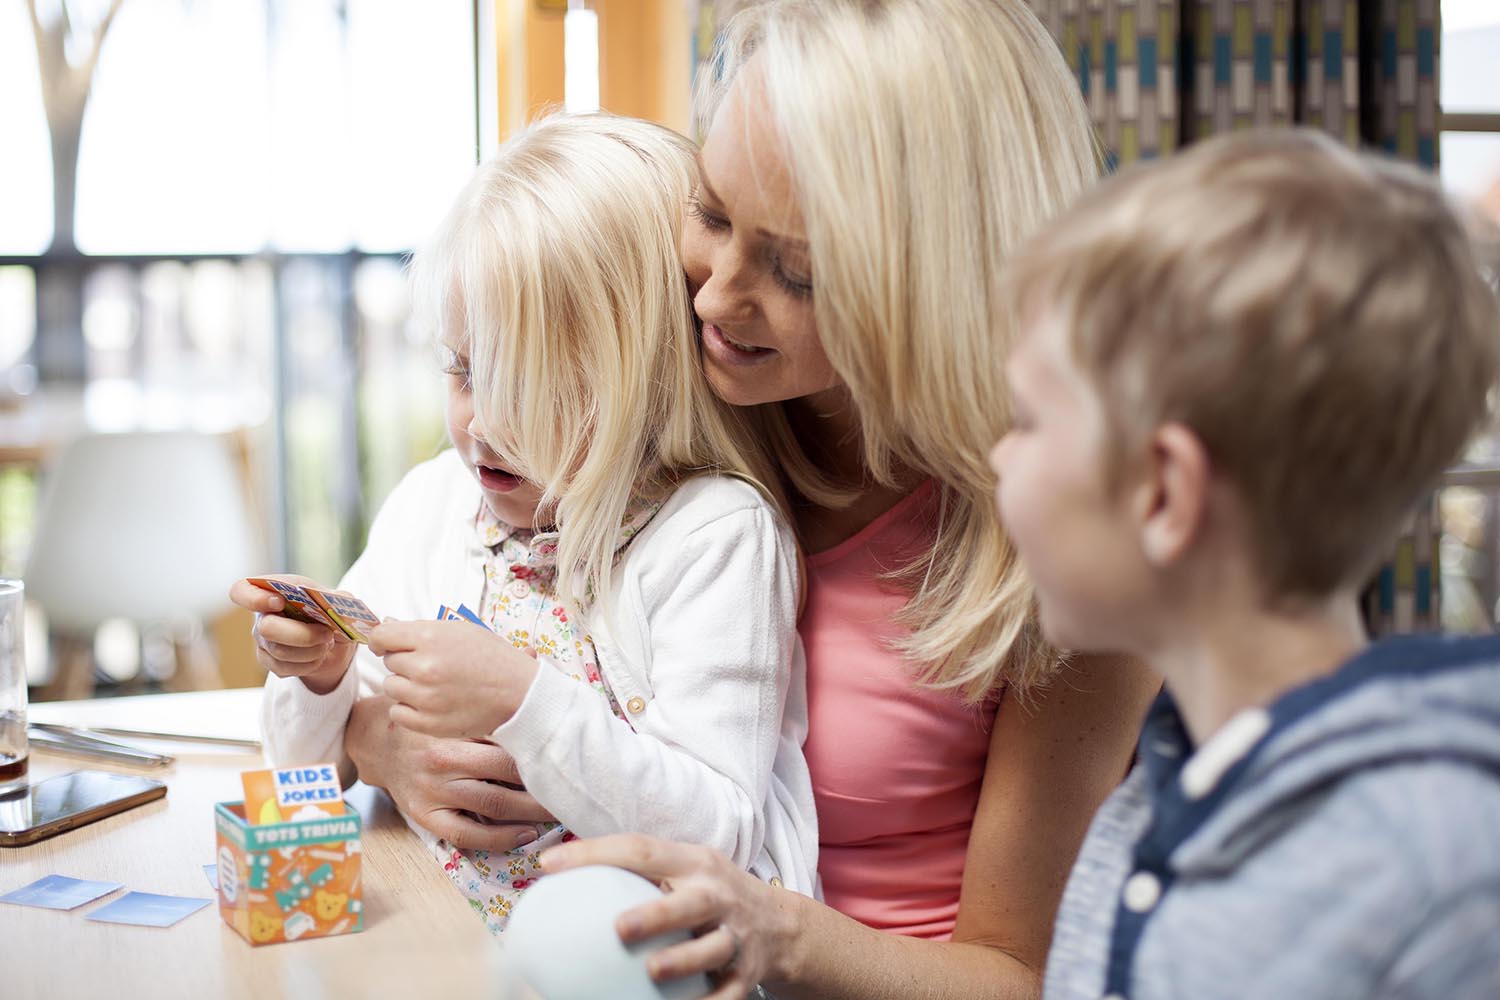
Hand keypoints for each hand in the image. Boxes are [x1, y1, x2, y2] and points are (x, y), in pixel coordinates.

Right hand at [230, 574, 354, 694]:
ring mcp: (262, 641)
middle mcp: (262, 616)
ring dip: (312, 650)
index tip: (278, 602)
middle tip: (327, 633)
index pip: (241, 591)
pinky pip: (284, 668)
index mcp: (273, 592)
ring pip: (280, 651)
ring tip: (327, 643)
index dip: (253, 598)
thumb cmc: (329, 612)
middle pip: (267, 628)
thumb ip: (339, 598)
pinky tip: (319, 655)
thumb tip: (339, 602)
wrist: (334, 641)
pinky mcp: (269, 662)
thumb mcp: (339, 600)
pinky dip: (309, 664)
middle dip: (302, 634)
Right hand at [345, 695, 557, 851]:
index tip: (565, 753)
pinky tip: (525, 835)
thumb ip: (491, 689)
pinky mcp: (426, 816)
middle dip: (541, 783)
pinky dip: (500, 839)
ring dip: (530, 812)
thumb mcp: (451, 697)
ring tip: (557, 811)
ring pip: (492, 806)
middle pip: (503, 774)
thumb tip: (536, 657)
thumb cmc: (425, 715)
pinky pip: (467, 835)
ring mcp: (432, 791)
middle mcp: (440, 761)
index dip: (538, 750)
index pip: (504, 742)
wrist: (373, 740)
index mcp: (451, 729)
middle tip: (570, 785)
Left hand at [369, 619, 539, 739]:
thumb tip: (385, 623)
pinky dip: (409, 708)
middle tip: (431, 665)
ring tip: (434, 685)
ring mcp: (425, 698)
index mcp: (430, 638)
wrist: (519, 693)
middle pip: (390, 661)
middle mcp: (424, 667)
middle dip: (405, 661)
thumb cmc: (491, 658)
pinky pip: (397, 712)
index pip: (382, 635)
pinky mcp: (428, 723)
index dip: (383, 639)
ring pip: (392, 687)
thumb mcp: (460, 631)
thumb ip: (420, 629)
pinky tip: (430, 702)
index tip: (389, 644)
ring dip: (407, 685)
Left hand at [540, 834, 802, 998]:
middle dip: (658, 914)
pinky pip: (727, 996)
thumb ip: (637, 874)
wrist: (781, 926)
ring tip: (652, 972)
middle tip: (619, 928)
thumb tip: (554, 878)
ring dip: (683, 961)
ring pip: (714, 949)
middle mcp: (717, 895)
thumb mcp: (684, 872)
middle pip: (693, 902)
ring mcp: (736, 936)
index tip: (550, 866)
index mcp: (694, 863)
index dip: (597, 853)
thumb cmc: (707, 894)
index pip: (642, 850)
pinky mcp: (748, 974)